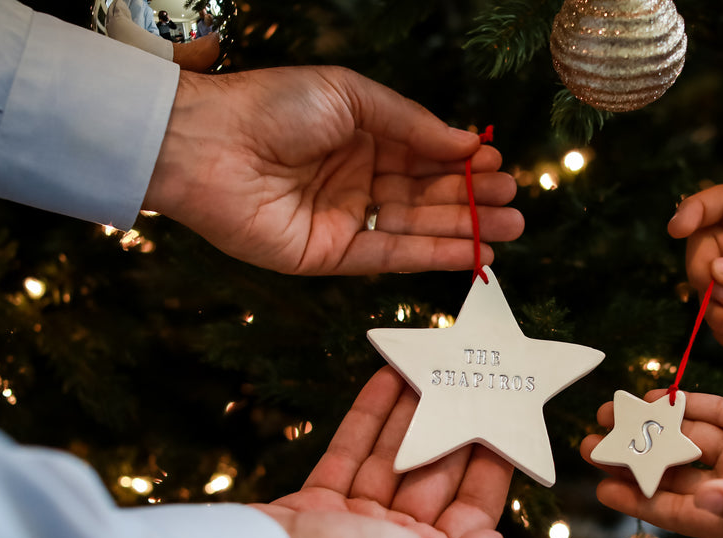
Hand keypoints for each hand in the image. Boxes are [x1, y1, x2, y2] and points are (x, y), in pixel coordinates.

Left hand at [145, 67, 523, 274]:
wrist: (207, 144)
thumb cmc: (272, 106)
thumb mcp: (352, 96)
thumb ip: (412, 124)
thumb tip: (466, 141)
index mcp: (360, 137)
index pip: (423, 155)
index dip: (462, 162)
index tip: (498, 164)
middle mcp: (357, 180)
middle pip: (427, 195)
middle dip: (473, 198)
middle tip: (515, 201)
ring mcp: (346, 219)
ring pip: (417, 228)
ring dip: (466, 228)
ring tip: (512, 227)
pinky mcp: (331, 255)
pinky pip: (392, 257)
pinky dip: (434, 256)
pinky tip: (473, 251)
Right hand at [255, 366, 512, 537]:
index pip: (471, 514)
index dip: (490, 470)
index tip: (506, 424)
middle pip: (434, 479)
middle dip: (453, 431)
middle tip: (470, 383)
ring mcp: (354, 526)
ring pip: (393, 459)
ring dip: (414, 414)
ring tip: (433, 369)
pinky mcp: (318, 502)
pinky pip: (351, 452)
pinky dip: (371, 416)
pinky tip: (388, 379)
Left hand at [581, 389, 722, 537]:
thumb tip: (701, 500)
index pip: (678, 508)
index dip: (639, 499)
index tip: (602, 486)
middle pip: (673, 470)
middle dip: (631, 457)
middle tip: (591, 443)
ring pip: (688, 437)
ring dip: (651, 426)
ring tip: (612, 412)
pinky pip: (718, 412)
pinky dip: (689, 404)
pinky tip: (658, 395)